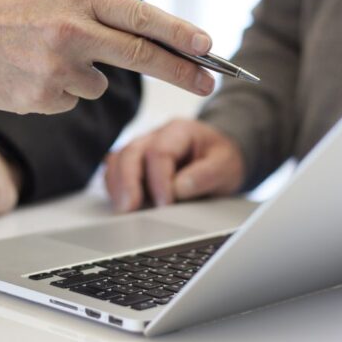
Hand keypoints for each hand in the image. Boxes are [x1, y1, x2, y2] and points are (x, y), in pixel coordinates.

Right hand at [0, 0, 215, 114]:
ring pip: (99, 84)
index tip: (209, 47)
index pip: (141, 18)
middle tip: (210, 82)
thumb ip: (95, 9)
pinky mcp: (40, 98)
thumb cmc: (4, 5)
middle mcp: (71, 30)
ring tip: (43, 55)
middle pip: (141, 56)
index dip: (180, 34)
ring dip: (85, 75)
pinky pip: (70, 100)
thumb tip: (146, 36)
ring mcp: (55, 68)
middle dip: (182, 72)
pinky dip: (58, 91)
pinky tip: (28, 72)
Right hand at [104, 119, 244, 211]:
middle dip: (128, 182)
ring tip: (123, 209)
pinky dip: (115, 187)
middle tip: (130, 208)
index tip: (165, 204)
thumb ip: (206, 175)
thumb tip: (178, 188)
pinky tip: (122, 204)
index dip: (159, 180)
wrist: (220, 157)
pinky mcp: (135, 163)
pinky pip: (115, 170)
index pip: (159, 152)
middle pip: (131, 153)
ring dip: (117, 185)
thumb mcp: (226, 165)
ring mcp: (142, 148)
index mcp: (179, 131)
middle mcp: (155, 136)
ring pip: (118, 160)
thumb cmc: (221, 159)